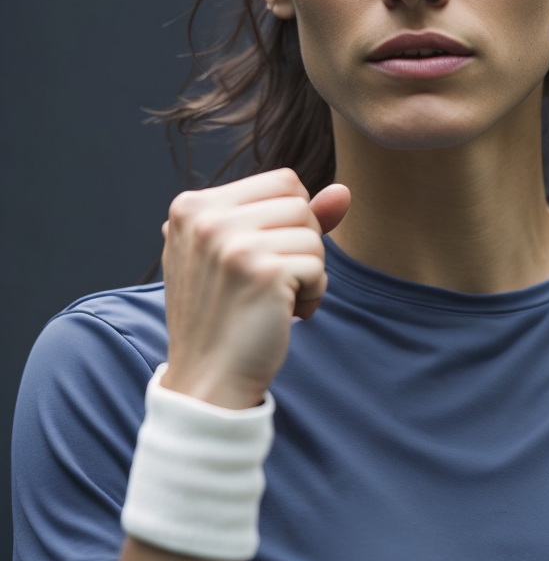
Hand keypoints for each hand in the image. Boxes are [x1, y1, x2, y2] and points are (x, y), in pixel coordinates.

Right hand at [159, 169, 350, 408]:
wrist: (208, 379)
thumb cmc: (227, 314)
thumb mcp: (242, 253)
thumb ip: (288, 216)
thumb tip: (343, 191)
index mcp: (193, 206)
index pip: (282, 181)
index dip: (290, 221)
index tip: (263, 258)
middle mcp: (206, 218)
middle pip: (299, 203)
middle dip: (301, 244)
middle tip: (272, 281)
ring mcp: (232, 244)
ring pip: (313, 234)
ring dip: (309, 270)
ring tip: (276, 298)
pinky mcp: (263, 272)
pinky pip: (318, 266)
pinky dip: (313, 294)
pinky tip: (285, 314)